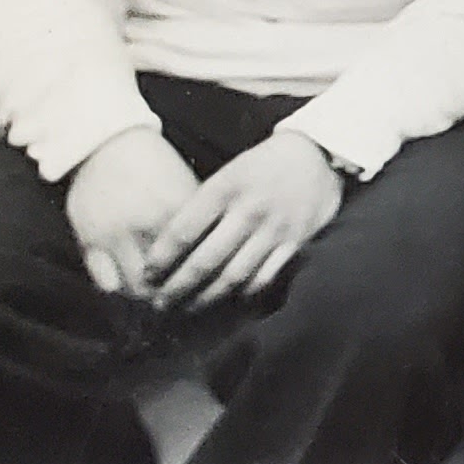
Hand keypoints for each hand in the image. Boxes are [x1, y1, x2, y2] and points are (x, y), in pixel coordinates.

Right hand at [61, 128, 199, 300]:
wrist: (105, 143)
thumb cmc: (155, 165)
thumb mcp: (186, 187)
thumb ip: (203, 222)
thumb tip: (224, 258)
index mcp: (178, 210)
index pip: (199, 261)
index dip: (208, 284)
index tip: (215, 293)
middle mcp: (145, 225)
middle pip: (168, 282)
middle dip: (179, 300)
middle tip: (186, 307)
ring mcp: (114, 235)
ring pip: (136, 289)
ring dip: (149, 301)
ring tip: (160, 305)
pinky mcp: (89, 240)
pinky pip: (105, 283)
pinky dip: (120, 294)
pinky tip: (131, 293)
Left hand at [142, 131, 346, 310]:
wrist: (316, 155)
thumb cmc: (262, 164)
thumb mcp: (228, 172)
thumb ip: (203, 203)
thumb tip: (169, 243)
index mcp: (224, 188)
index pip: (182, 231)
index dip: (161, 259)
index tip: (146, 276)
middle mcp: (248, 210)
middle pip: (205, 260)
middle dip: (178, 287)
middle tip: (160, 304)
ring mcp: (274, 229)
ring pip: (234, 274)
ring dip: (207, 297)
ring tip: (189, 308)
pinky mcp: (295, 242)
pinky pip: (264, 276)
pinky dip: (243, 293)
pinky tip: (228, 300)